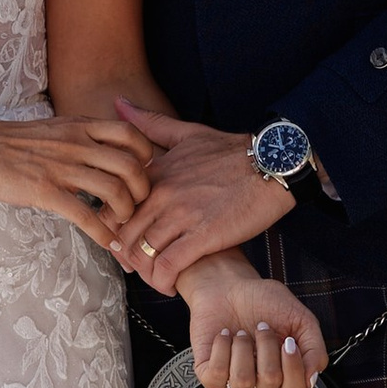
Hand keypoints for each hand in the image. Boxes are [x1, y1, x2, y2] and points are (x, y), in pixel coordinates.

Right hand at [0, 111, 153, 239]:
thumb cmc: (12, 142)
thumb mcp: (55, 128)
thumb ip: (82, 137)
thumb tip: (106, 153)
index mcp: (80, 126)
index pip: (131, 134)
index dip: (146, 156)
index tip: (142, 174)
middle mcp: (76, 143)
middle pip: (132, 165)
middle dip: (143, 191)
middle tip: (138, 206)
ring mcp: (61, 167)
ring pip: (113, 190)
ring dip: (125, 214)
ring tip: (121, 225)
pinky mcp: (45, 190)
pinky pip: (84, 214)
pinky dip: (102, 233)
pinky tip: (107, 243)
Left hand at [111, 101, 296, 286]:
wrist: (274, 165)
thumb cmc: (234, 152)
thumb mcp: (188, 132)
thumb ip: (151, 123)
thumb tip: (119, 102)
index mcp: (155, 173)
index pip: (113, 207)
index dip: (113, 230)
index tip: (124, 242)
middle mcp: (162, 194)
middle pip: (123, 235)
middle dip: (126, 256)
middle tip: (137, 267)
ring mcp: (182, 215)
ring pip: (142, 254)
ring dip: (145, 273)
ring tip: (155, 278)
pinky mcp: (203, 235)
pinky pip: (168, 266)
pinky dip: (163, 281)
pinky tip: (171, 285)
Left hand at [184, 252, 327, 387]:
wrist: (229, 287)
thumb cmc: (265, 303)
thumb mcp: (301, 320)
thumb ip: (315, 350)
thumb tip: (312, 379)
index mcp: (285, 377)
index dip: (293, 369)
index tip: (288, 341)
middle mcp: (260, 385)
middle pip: (270, 383)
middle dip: (267, 347)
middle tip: (262, 328)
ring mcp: (233, 383)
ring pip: (242, 382)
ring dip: (243, 348)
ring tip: (241, 332)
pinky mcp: (209, 376)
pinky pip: (216, 375)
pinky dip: (221, 348)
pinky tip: (225, 335)